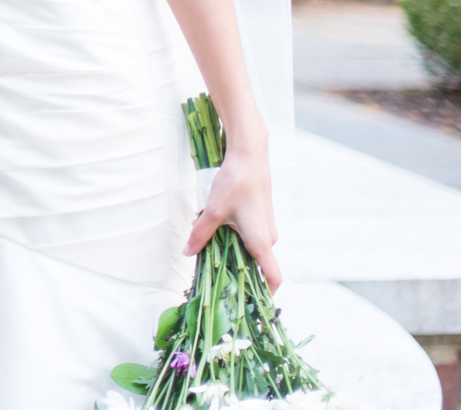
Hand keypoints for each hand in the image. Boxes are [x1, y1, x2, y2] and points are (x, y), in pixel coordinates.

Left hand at [186, 143, 281, 291]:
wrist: (249, 155)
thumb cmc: (235, 183)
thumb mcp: (213, 211)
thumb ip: (200, 235)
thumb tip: (187, 253)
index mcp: (262, 242)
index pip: (273, 277)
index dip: (265, 294)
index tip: (251, 304)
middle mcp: (268, 238)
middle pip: (257, 266)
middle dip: (238, 275)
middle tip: (216, 282)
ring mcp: (265, 227)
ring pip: (251, 250)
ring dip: (233, 255)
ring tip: (210, 256)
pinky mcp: (260, 217)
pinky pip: (249, 238)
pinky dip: (234, 241)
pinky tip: (214, 235)